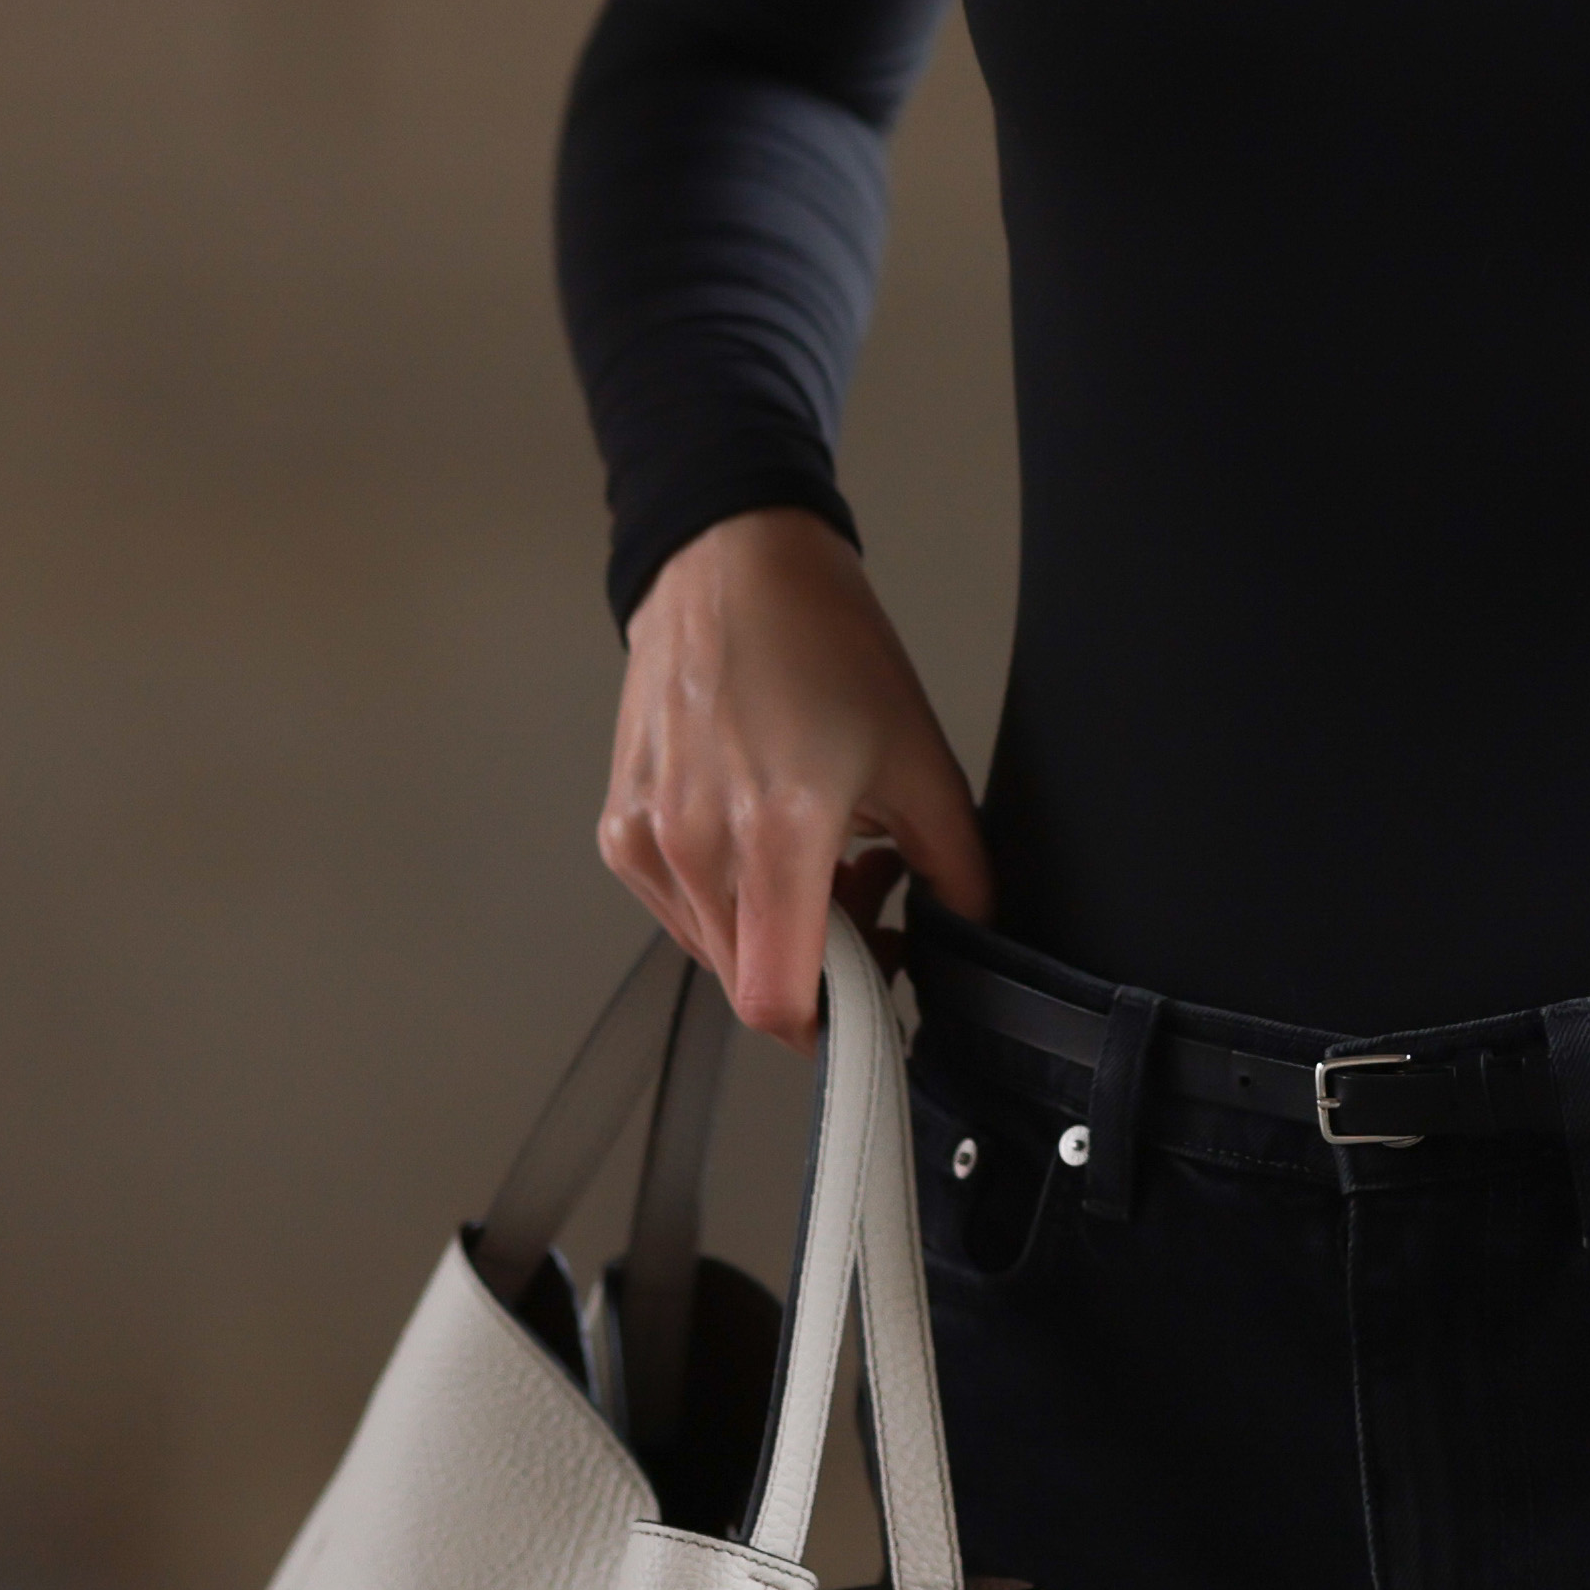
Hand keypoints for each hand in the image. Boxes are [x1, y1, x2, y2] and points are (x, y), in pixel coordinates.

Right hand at [599, 507, 999, 1047]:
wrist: (730, 567)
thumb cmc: (823, 644)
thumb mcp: (922, 757)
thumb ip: (958, 868)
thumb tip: (970, 937)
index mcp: (776, 833)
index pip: (778, 1002)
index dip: (832, 1022)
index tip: (871, 991)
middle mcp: (695, 847)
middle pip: (750, 984)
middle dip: (817, 967)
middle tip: (866, 894)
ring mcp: (647, 841)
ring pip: (714, 952)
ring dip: (773, 933)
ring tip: (821, 855)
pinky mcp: (619, 830)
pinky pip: (679, 910)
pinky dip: (728, 900)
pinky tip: (765, 837)